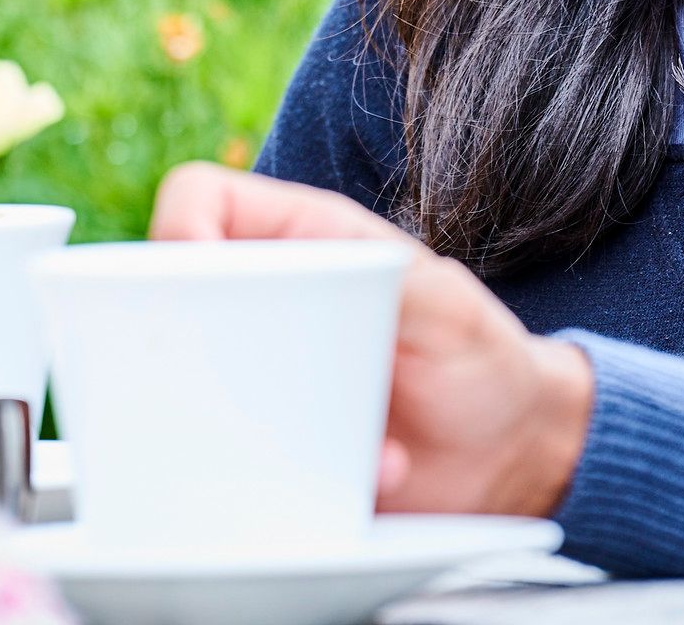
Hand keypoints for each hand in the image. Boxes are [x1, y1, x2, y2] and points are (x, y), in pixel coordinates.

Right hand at [149, 164, 593, 517]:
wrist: (510, 452)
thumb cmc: (477, 353)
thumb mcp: (441, 303)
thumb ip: (375, 281)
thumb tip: (293, 299)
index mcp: (298, 241)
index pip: (200, 203)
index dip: (178, 230)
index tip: (193, 279)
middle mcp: (263, 304)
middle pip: (174, 301)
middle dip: (198, 345)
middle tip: (255, 380)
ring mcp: (258, 379)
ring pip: (190, 391)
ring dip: (257, 425)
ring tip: (355, 437)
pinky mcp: (268, 450)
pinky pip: (236, 468)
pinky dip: (294, 480)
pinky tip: (374, 472)